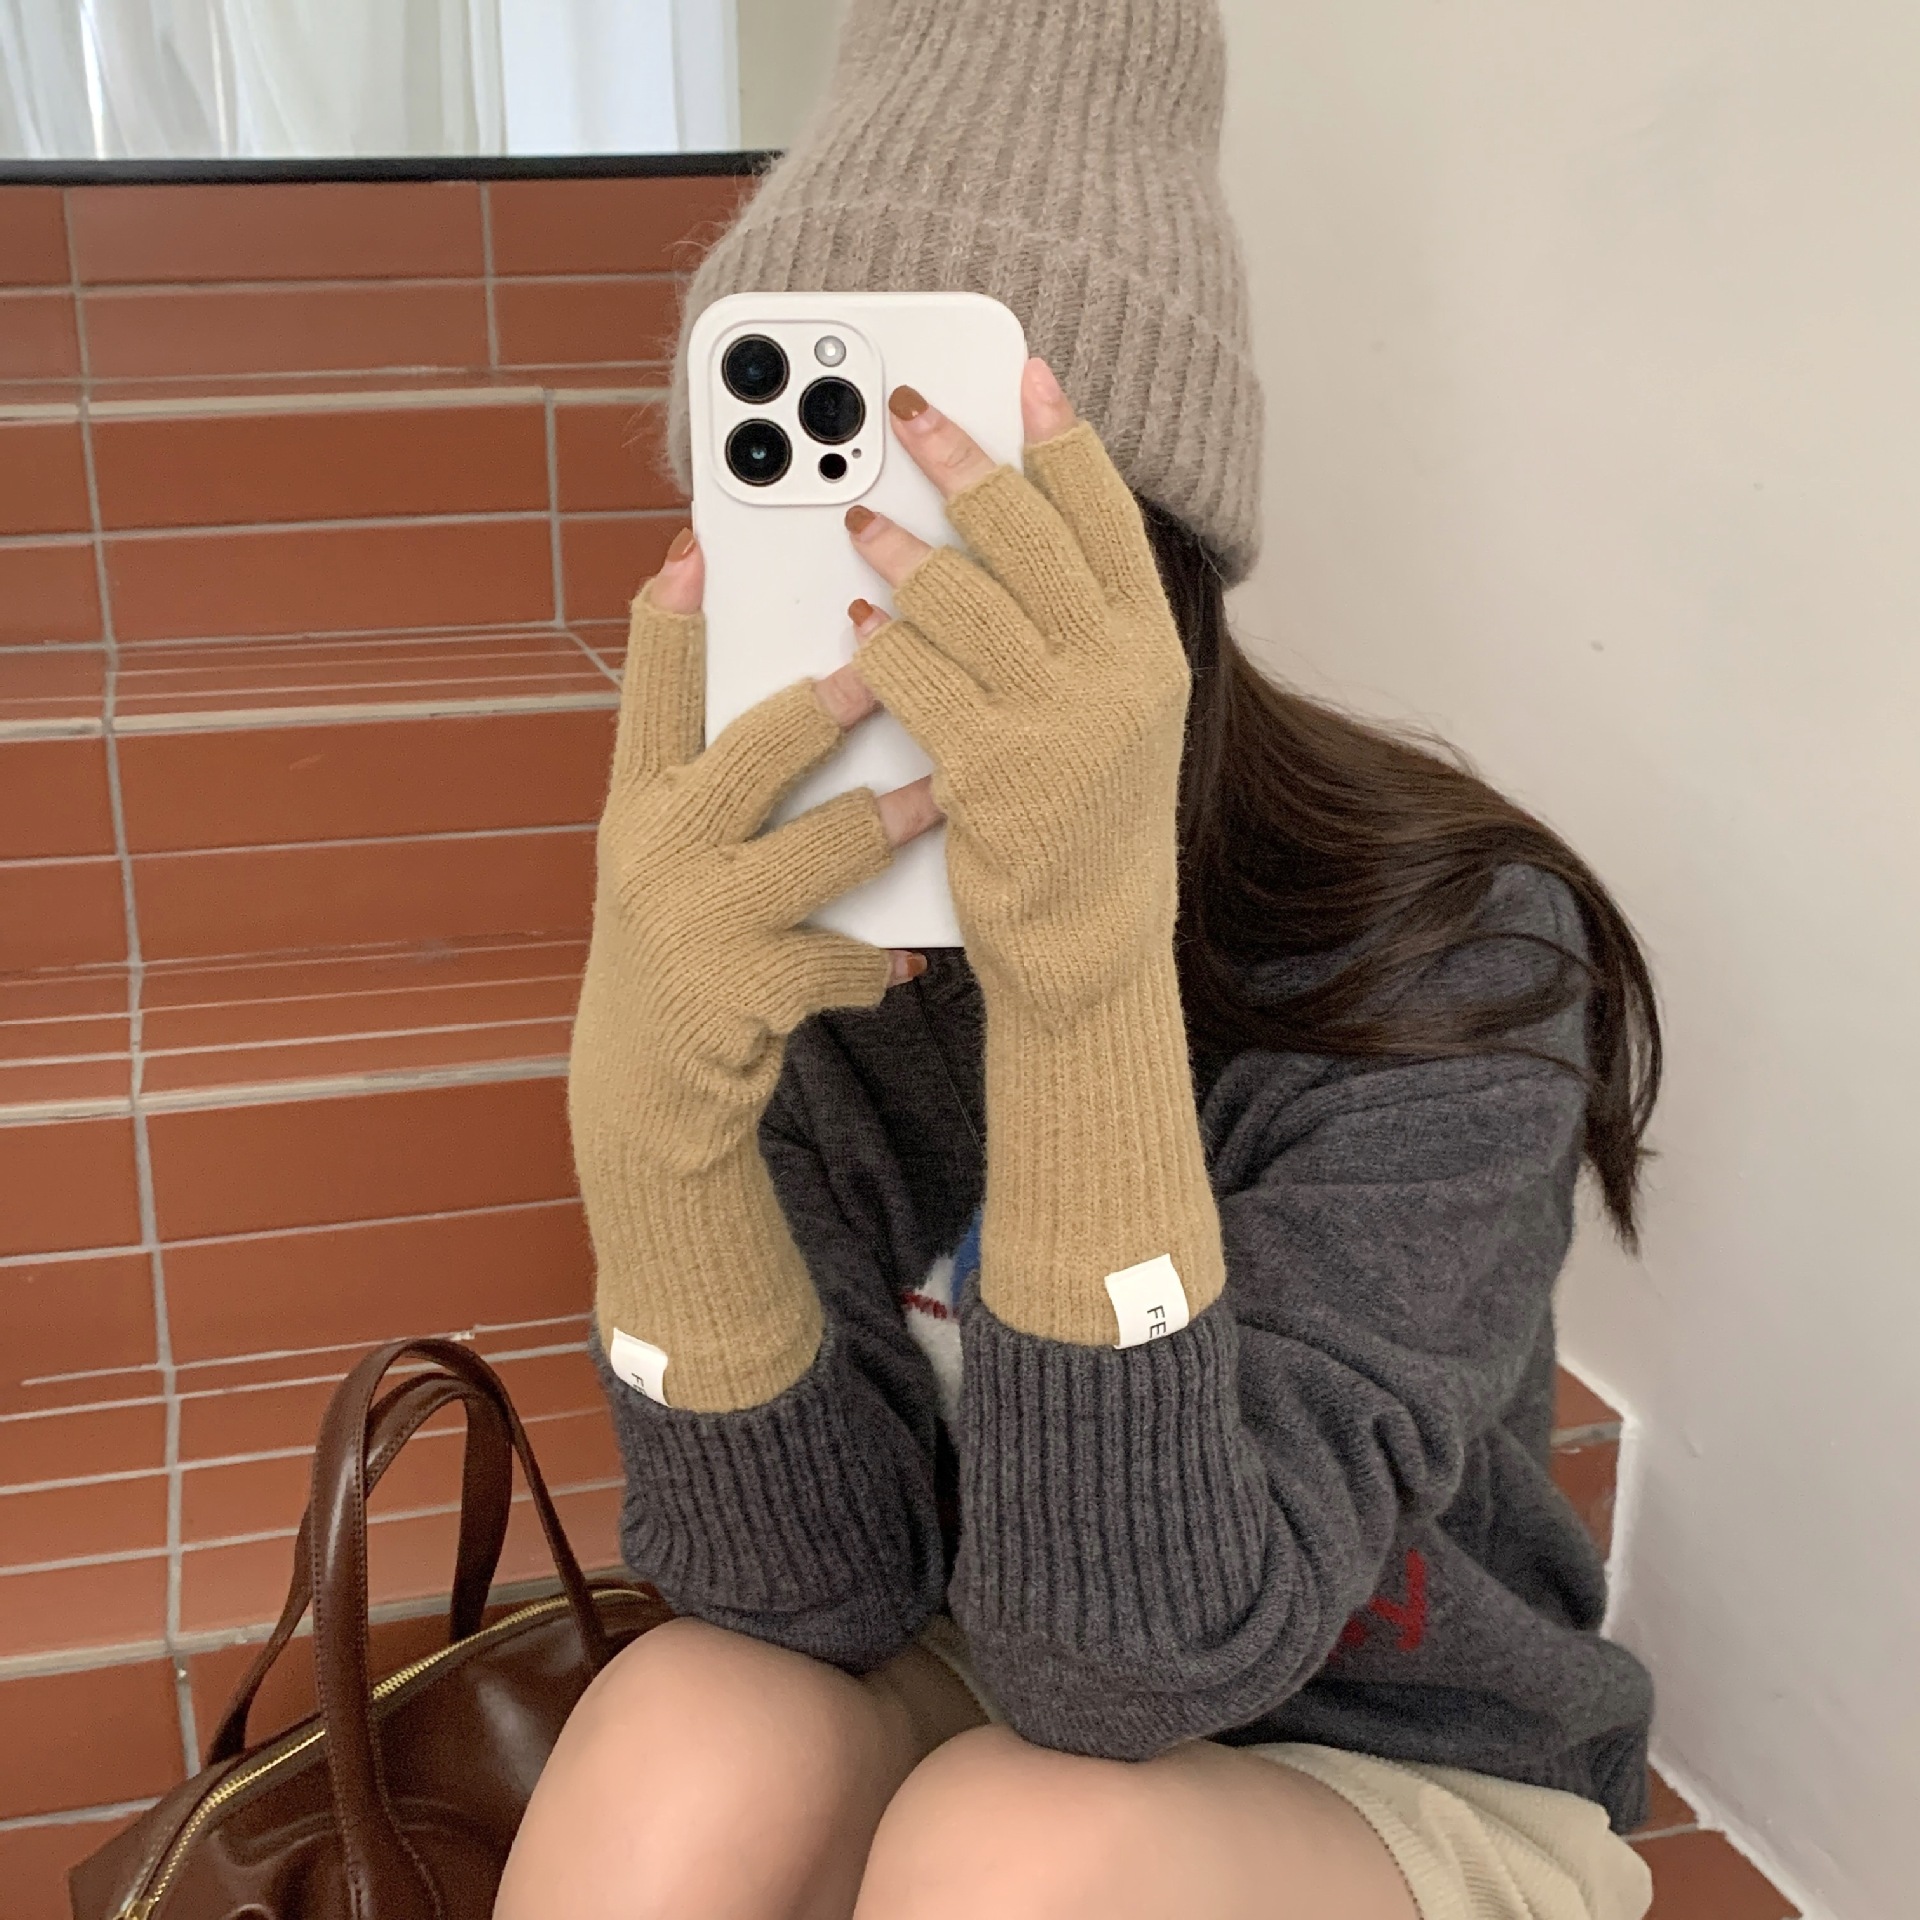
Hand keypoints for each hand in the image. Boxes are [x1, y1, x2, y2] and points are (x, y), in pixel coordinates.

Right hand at [572, 532, 942, 1181]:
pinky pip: (848, 956)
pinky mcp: (746, 990)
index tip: (695, 545)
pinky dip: (884, 960)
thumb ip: (721, 780)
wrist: (651, 1081)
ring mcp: (699, 920)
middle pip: (757, 748)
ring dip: (897, 821)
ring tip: (942, 797)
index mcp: (639, 800)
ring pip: (831, 845)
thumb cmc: (688, 934)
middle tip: (891, 663)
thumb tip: (828, 684)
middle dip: (833, 702)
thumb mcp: (679, 852)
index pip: (652, 692)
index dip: (671, 618)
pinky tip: (905, 960)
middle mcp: (655, 849)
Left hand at [840, 358, 1191, 1023]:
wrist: (1091, 945)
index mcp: (1152, 650)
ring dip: (899, 549)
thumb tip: (1016, 523)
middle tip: (904, 412)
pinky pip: (915, 677)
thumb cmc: (1090, 819)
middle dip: (960, 461)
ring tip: (858, 520)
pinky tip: (856, 631)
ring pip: (962, 597)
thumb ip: (1086, 626)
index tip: (1027, 376)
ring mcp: (1056, 722)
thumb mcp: (1121, 714)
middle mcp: (1116, 675)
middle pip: (1028, 535)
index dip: (1064, 441)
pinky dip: (878, 645)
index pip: (1109, 518)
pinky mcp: (988, 772)